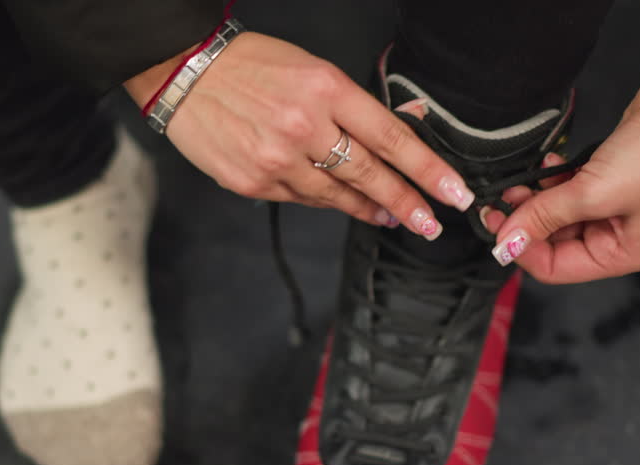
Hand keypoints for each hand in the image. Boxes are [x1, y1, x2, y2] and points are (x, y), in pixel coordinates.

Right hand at [125, 33, 473, 237]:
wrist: (186, 74)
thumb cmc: (250, 67)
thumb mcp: (311, 71)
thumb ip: (350, 107)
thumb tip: (391, 142)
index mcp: (326, 89)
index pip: (391, 137)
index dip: (427, 170)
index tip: (453, 193)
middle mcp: (304, 127)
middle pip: (370, 174)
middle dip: (407, 203)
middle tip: (430, 223)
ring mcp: (277, 159)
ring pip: (337, 195)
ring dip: (368, 207)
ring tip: (390, 215)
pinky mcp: (254, 182)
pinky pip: (301, 199)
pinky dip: (324, 200)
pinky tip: (338, 202)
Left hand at [484, 5, 639, 283]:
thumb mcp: (594, 193)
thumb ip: (545, 217)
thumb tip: (505, 242)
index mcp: (619, 255)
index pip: (553, 268)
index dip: (521, 249)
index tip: (494, 225)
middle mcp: (614, 239)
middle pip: (552, 242)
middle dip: (525, 222)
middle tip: (498, 200)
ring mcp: (609, 209)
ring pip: (555, 215)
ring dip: (533, 200)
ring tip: (516, 182)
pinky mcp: (605, 180)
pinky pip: (566, 191)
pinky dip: (550, 182)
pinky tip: (545, 165)